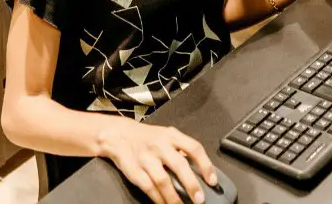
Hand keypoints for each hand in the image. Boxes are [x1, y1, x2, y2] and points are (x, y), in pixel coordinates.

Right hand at [100, 119, 215, 203]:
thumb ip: (181, 149)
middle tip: (200, 199)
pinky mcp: (134, 170)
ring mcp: (146, 158)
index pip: (194, 148)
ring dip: (174, 198)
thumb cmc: (148, 137)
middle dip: (191, 184)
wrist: (119, 135)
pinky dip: (158, 199)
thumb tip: (200, 169)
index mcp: (172, 136)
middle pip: (179, 165)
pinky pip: (148, 188)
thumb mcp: (166, 135)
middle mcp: (160, 145)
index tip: (212, 180)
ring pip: (163, 180)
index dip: (205, 164)